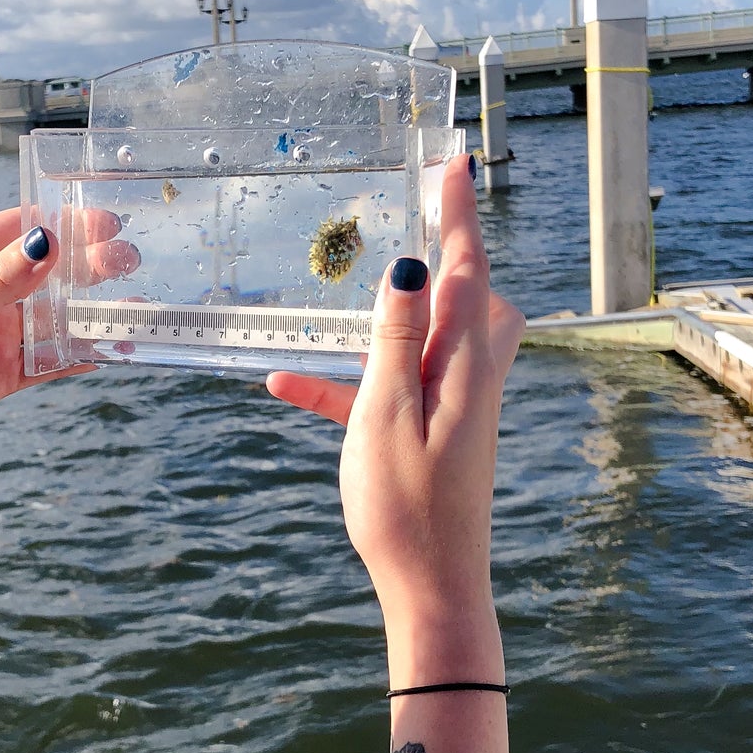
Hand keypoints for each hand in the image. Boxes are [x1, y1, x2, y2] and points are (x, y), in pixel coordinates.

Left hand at [0, 207, 137, 462]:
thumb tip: (47, 245)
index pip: (19, 230)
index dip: (64, 223)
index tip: (105, 221)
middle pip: (43, 274)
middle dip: (86, 268)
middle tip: (129, 262)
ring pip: (49, 319)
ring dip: (87, 314)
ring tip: (131, 307)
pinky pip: (44, 363)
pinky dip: (75, 357)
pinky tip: (107, 351)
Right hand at [266, 155, 522, 642]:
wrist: (430, 590)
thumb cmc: (407, 507)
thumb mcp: (387, 415)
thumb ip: (397, 339)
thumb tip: (410, 266)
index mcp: (466, 366)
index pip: (468, 269)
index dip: (460, 214)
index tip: (455, 162)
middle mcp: (468, 377)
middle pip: (470, 298)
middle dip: (449, 254)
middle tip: (421, 212)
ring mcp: (450, 407)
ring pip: (428, 339)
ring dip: (389, 315)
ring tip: (348, 288)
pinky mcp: (425, 435)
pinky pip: (385, 391)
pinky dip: (344, 382)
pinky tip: (282, 386)